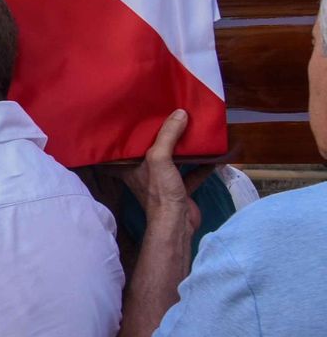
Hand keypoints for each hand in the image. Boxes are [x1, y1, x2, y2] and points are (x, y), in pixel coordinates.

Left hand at [120, 111, 203, 238]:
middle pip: (151, 150)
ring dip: (183, 148)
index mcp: (130, 166)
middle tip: (167, 117)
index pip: (122, 147)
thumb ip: (168, 135)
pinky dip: (202, 165)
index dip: (124, 134)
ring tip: (192, 129)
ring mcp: (162, 181)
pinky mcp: (180, 189)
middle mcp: (143, 172)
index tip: (130, 117)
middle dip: (159, 136)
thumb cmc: (160, 191)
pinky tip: (214, 154)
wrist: (177, 223)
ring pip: (173, 160)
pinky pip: (192, 173)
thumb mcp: (159, 158)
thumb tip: (180, 113)